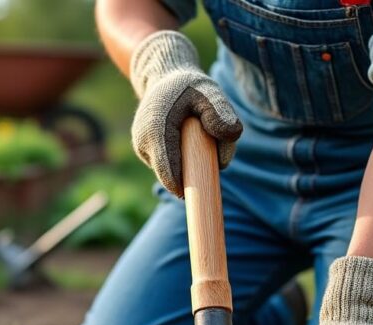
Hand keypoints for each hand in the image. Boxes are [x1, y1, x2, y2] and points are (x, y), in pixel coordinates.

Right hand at [130, 31, 241, 196]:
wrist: (164, 77)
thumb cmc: (189, 85)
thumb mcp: (209, 91)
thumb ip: (221, 111)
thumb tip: (230, 134)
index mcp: (156, 127)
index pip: (167, 168)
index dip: (181, 185)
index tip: (193, 198)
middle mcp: (143, 139)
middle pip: (169, 174)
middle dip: (191, 173)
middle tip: (211, 153)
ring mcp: (141, 147)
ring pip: (169, 170)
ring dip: (187, 164)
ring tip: (198, 137)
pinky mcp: (144, 151)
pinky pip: (166, 164)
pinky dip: (180, 160)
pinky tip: (186, 141)